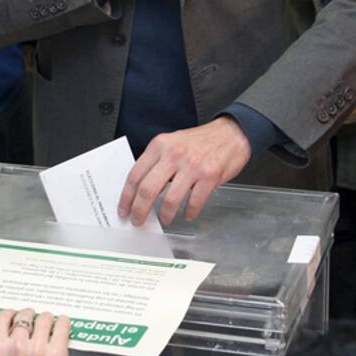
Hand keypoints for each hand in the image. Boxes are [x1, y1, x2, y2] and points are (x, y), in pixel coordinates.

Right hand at [0, 308, 69, 355]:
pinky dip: (63, 322)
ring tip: (49, 324)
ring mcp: (37, 347)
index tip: (15, 314)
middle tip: (34, 320)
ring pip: (44, 317)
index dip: (10, 313)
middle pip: (25, 314)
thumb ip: (5, 349)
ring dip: (46, 319)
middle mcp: (16, 345)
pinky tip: (62, 324)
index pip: (1, 318)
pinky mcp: (56, 351)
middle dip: (30, 316)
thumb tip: (14, 332)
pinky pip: (62, 325)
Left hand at [118, 118, 250, 226]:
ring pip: (170, 199)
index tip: (124, 210)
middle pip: (147, 189)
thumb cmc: (199, 141)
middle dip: (139, 211)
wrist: (231, 133)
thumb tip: (141, 191)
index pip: (135, 174)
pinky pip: (194, 202)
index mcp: (159, 145)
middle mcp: (173, 154)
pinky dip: (189, 213)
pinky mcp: (210, 176)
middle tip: (138, 221)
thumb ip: (157, 163)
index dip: (126, 197)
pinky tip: (187, 214)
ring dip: (165, 216)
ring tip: (165, 220)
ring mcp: (192, 165)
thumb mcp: (172, 143)